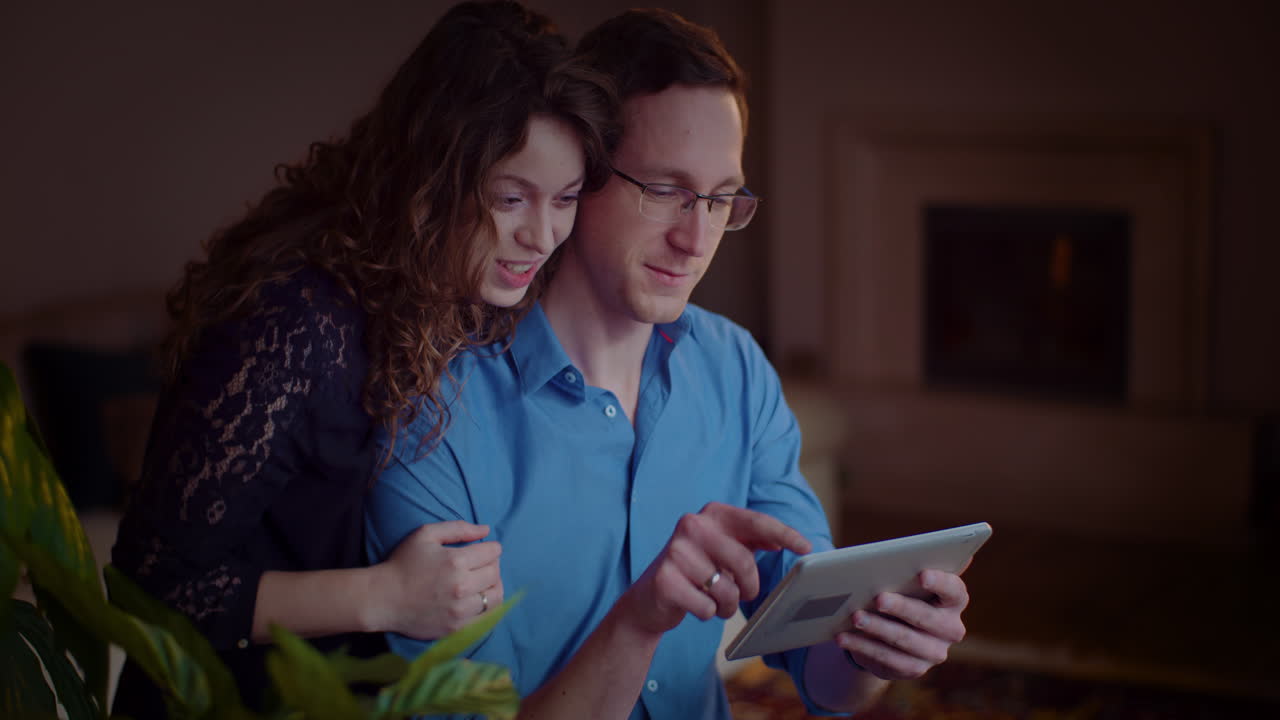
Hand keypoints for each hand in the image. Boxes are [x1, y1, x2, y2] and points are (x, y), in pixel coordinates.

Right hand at [375, 521, 502, 638]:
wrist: (383, 598)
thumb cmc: (403, 563)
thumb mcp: (426, 534)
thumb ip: (458, 528)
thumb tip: (486, 530)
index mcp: (456, 561)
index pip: (493, 552)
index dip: (491, 548)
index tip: (484, 550)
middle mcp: (461, 587)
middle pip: (495, 573)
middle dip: (492, 565)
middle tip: (481, 565)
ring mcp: (460, 610)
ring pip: (496, 596)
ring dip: (493, 586)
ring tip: (482, 582)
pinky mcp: (457, 628)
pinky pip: (487, 618)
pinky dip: (487, 607)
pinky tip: (477, 600)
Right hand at [618, 502, 811, 636]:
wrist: (649, 597)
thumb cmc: (696, 572)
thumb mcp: (723, 549)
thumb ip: (750, 541)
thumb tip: (783, 540)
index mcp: (711, 514)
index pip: (755, 521)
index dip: (784, 534)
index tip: (806, 548)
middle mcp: (692, 525)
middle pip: (744, 561)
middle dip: (750, 586)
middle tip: (745, 594)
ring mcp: (676, 552)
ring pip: (726, 589)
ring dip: (727, 603)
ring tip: (714, 600)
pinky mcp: (665, 580)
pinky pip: (707, 607)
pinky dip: (707, 613)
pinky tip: (694, 604)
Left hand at [838, 569, 968, 679]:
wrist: (892, 634)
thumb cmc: (900, 593)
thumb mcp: (904, 579)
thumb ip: (904, 563)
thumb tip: (879, 546)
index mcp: (954, 600)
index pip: (955, 590)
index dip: (941, 582)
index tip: (922, 574)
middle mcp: (951, 628)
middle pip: (928, 618)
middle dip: (902, 607)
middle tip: (878, 598)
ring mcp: (934, 652)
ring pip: (905, 640)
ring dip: (878, 628)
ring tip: (855, 617)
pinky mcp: (914, 669)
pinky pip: (887, 659)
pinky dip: (862, 646)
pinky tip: (843, 637)